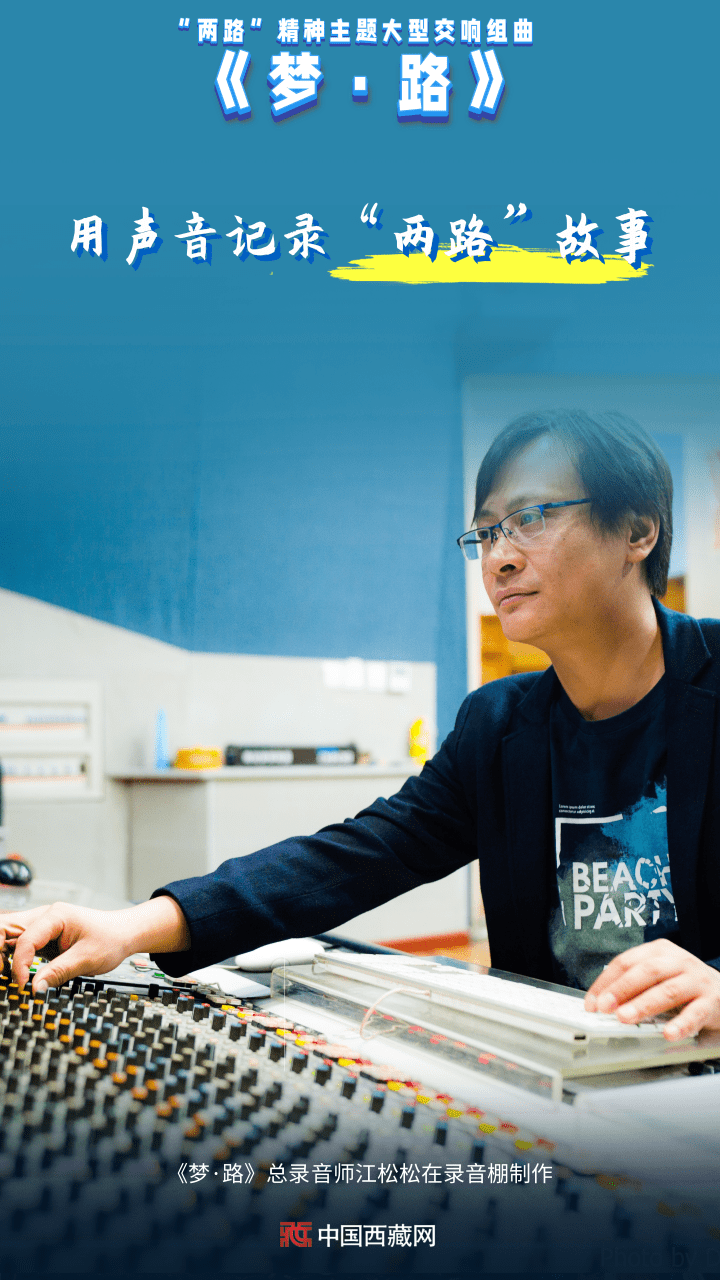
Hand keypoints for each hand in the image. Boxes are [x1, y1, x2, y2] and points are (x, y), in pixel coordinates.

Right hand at [0, 896, 190, 994]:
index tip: (24, 986)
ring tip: (10, 976)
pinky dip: (14, 958)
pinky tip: (16, 974)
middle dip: (0, 953)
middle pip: (6, 929)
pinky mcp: (42, 936)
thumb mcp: (87, 959)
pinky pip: (19, 944)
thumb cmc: (111, 939)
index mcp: (55, 916)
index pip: (25, 940)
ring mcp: (41, 925)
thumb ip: (59, 973)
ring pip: (9, 936)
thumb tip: (34, 989)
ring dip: (5, 955)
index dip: (19, 965)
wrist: (124, 933)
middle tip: (4, 976)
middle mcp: (43, 916)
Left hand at [584, 939, 719, 1039]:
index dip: (606, 982)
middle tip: (605, 1007)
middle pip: (646, 971)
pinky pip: (695, 1013)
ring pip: (667, 991)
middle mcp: (678, 961)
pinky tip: (668, 1033)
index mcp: (659, 951)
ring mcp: (696, 980)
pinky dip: (681, 1024)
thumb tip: (603, 1003)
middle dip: (622, 989)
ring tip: (625, 1018)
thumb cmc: (684, 984)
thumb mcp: (659, 977)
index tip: (592, 1002)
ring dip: (643, 1005)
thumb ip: (635, 986)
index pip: (626, 962)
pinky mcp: (712, 1000)